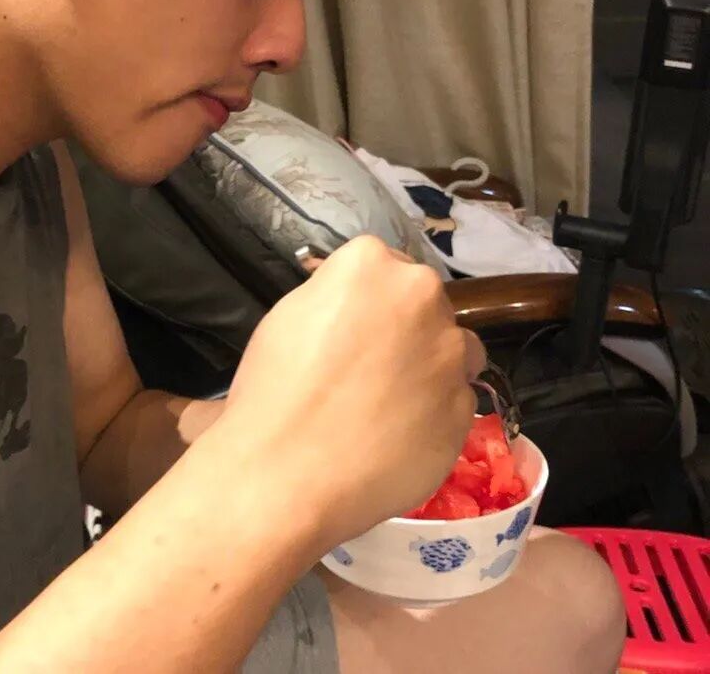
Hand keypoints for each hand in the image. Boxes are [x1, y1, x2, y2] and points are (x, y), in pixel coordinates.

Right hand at [222, 236, 484, 546]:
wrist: (286, 472)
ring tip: (391, 404)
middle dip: (403, 326)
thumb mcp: (290, 317)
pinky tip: (397, 437)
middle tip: (367, 366)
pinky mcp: (465, 407)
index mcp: (372, 264)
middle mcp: (422, 297)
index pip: (382, 264)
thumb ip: (336, 296)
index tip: (348, 327)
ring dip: (431, 365)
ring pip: (453, 349)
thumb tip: (359, 306)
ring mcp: (451, 353)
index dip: (364, 299)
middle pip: (423, 302)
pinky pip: (455, 401)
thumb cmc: (271, 388)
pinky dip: (433, 413)